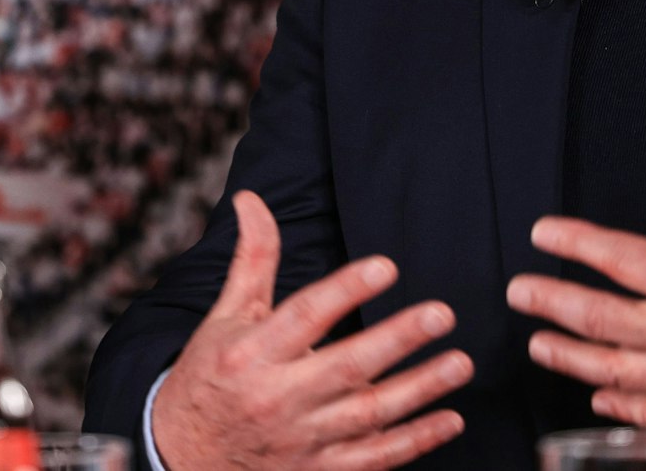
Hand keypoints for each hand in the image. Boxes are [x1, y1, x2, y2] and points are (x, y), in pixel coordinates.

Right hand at [151, 191, 471, 469]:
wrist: (185, 457)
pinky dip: (415, 441)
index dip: (345, 290)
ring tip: (459, 362)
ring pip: (370, 414)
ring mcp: (302, 440)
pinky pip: (375, 458)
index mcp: (252, 354)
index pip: (304, 315)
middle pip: (346, 367)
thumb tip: (252, 200)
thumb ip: (251, 260)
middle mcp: (277, 399)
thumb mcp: (224, 316)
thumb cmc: (210, 376)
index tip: (385, 267)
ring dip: (420, 389)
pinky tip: (450, 419)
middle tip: (441, 314)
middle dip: (398, 340)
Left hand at [505, 111, 645, 446]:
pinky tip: (598, 396)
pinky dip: (619, 406)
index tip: (542, 234)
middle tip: (517, 292)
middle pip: (599, 318)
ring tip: (538, 343)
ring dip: (569, 356)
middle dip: (550, 301)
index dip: (574, 243)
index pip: (619, 257)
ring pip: (613, 370)